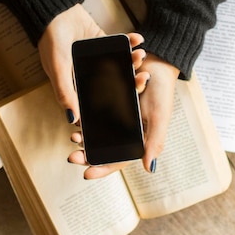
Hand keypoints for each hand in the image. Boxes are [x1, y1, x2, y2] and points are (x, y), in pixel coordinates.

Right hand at [37, 4, 146, 123]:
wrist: (55, 11)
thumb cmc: (51, 42)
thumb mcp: (57, 70)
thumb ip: (64, 92)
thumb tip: (72, 119)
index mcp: (77, 85)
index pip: (98, 100)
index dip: (114, 104)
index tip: (130, 105)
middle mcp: (90, 74)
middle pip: (115, 83)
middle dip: (130, 82)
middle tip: (143, 78)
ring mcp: (99, 59)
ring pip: (120, 64)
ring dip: (133, 61)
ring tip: (140, 55)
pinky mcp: (104, 43)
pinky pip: (120, 45)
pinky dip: (130, 42)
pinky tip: (139, 40)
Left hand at [68, 54, 178, 178]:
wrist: (157, 61)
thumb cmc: (162, 91)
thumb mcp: (159, 117)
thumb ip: (155, 142)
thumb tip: (150, 169)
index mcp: (138, 139)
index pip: (118, 160)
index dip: (102, 169)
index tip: (85, 173)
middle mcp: (125, 130)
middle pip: (103, 149)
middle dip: (87, 155)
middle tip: (72, 156)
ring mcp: (115, 116)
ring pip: (96, 133)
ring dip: (84, 137)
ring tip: (73, 136)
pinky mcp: (108, 101)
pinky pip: (93, 114)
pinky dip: (85, 118)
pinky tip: (76, 119)